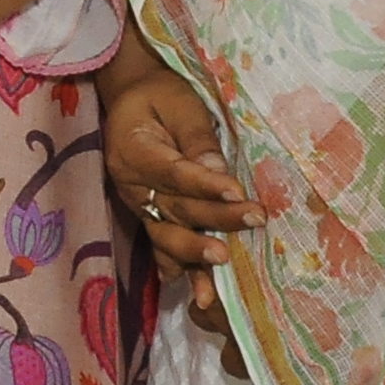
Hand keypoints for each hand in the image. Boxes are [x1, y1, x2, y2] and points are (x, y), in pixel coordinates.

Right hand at [102, 55, 264, 326]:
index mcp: (134, 150)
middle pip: (176, 207)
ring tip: (221, 263)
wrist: (130, 97)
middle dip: (215, 218)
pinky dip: (173, 266)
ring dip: (193, 252)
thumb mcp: (178, 101)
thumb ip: (195, 135)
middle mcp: (131, 183)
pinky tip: (189, 289)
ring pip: (165, 233)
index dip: (205, 185)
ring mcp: (137, 203)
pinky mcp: (146, 214)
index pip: (174, 172)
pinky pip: (159, 243)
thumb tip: (217, 169)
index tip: (238, 192)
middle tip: (253, 221)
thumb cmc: (159, 95)